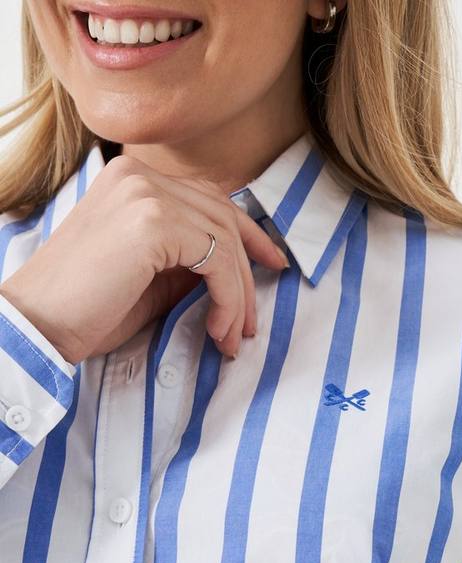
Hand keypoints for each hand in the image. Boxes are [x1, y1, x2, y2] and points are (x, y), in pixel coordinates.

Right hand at [0, 152, 288, 363]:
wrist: (38, 324)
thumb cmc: (86, 308)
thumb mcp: (149, 275)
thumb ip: (188, 259)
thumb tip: (235, 270)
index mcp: (134, 179)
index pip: (209, 199)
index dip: (249, 234)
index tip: (272, 264)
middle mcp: (140, 176)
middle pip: (223, 217)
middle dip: (247, 273)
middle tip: (251, 321)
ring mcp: (146, 194)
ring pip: (225, 241)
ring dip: (239, 296)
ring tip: (233, 337)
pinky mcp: (153, 223)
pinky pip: (217, 261)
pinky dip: (228, 300)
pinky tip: (218, 330)